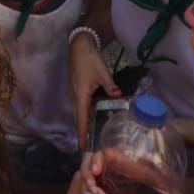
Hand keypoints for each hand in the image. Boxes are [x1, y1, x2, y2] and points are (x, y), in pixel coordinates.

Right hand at [68, 30, 117, 147]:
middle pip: (78, 118)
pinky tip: (90, 118)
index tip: (82, 147)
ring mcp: (74, 93)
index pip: (82, 118)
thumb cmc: (89, 59)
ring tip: (89, 136)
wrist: (78, 46)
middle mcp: (75, 97)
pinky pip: (79, 107)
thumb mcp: (103, 73)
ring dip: (82, 124)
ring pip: (78, 113)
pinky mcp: (76, 90)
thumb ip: (110, 86)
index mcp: (81, 95)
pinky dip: (83, 116)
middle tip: (88, 147)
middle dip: (82, 132)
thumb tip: (119, 96)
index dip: (82, 133)